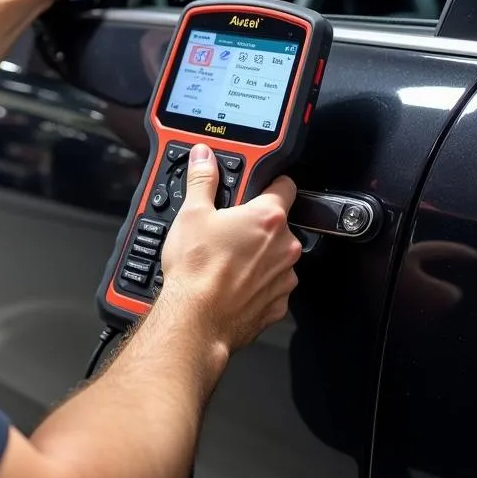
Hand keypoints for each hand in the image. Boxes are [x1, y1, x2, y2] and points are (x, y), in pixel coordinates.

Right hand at [159, 144, 301, 354]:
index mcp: (268, 218)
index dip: (270, 182)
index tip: (257, 186)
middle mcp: (285, 246)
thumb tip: (204, 157)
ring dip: (258, 255)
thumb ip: (203, 179)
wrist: (196, 320)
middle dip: (255, 225)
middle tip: (227, 229)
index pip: (285, 185)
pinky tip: (231, 283)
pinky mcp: (277, 304)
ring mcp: (284, 277)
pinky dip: (256, 283)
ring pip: (275, 256)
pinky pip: (271, 286)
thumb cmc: (196, 269)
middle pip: (277, 224)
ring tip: (225, 260)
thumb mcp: (192, 213)